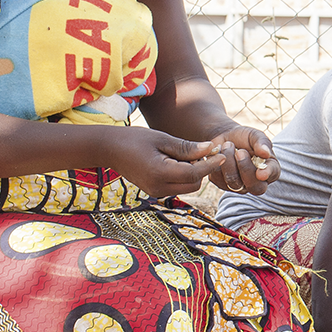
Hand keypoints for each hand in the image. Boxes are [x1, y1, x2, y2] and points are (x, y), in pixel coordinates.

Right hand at [103, 127, 225, 196]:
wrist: (109, 149)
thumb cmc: (134, 139)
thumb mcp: (162, 138)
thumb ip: (186, 147)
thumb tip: (210, 148)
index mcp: (160, 173)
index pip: (194, 173)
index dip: (211, 164)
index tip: (222, 153)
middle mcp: (159, 187)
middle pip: (194, 184)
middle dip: (201, 169)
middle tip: (197, 151)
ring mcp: (156, 192)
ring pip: (187, 187)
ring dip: (192, 173)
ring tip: (182, 154)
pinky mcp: (155, 192)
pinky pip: (178, 186)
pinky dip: (183, 175)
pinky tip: (175, 161)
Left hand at [204, 125, 278, 195]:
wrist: (226, 137)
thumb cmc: (245, 137)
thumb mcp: (255, 135)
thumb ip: (262, 143)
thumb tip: (265, 153)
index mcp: (270, 168)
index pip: (272, 174)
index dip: (267, 174)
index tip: (261, 173)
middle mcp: (257, 182)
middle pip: (254, 187)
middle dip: (245, 168)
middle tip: (240, 151)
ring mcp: (240, 186)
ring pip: (234, 183)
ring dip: (229, 161)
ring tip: (228, 145)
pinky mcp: (223, 184)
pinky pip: (218, 179)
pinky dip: (216, 163)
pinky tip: (219, 153)